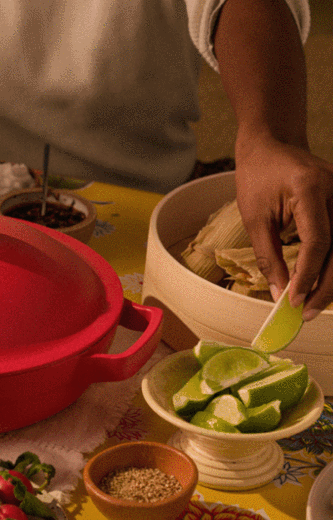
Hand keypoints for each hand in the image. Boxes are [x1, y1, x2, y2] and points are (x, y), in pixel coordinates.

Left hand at [233, 136, 332, 320]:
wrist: (272, 145)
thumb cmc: (257, 177)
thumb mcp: (254, 217)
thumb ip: (268, 255)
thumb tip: (278, 293)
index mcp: (311, 189)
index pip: (319, 240)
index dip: (307, 274)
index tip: (292, 299)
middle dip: (324, 285)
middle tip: (304, 313)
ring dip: (332, 279)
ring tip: (312, 304)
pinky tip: (320, 284)